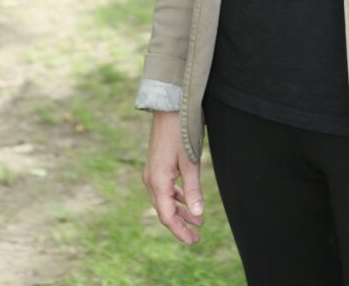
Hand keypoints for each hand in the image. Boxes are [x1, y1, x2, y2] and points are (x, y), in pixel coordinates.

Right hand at [142, 111, 204, 243]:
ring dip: (180, 211)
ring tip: (197, 221)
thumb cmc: (181, 131)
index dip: (180, 231)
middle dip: (181, 225)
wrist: (169, 106)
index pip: (167, 216)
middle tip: (197, 237)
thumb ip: (193, 189)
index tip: (193, 241)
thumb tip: (197, 214)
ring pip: (165, 200)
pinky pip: (165, 188)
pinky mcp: (156, 165)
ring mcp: (151, 172)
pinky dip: (177, 197)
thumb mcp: (190, 161)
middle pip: (165, 211)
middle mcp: (150, 179)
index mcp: (157, 181)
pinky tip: (187, 201)